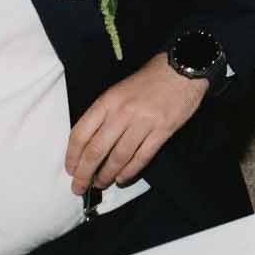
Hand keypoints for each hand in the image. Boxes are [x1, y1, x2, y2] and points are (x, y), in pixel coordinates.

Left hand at [65, 52, 207, 192]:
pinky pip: (142, 157)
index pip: (80, 134)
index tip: (70, 169)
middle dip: (84, 174)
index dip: (72, 157)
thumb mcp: (118, 90)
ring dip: (106, 175)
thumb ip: (104, 114)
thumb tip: (89, 143)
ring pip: (118, 158)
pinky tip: (122, 178)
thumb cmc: (149, 79)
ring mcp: (144, 122)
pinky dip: (130, 172)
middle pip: (96, 151)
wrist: (183, 67)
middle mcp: (122, 113)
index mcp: (108, 101)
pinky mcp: (163, 130)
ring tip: (101, 183)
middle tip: (79, 187)